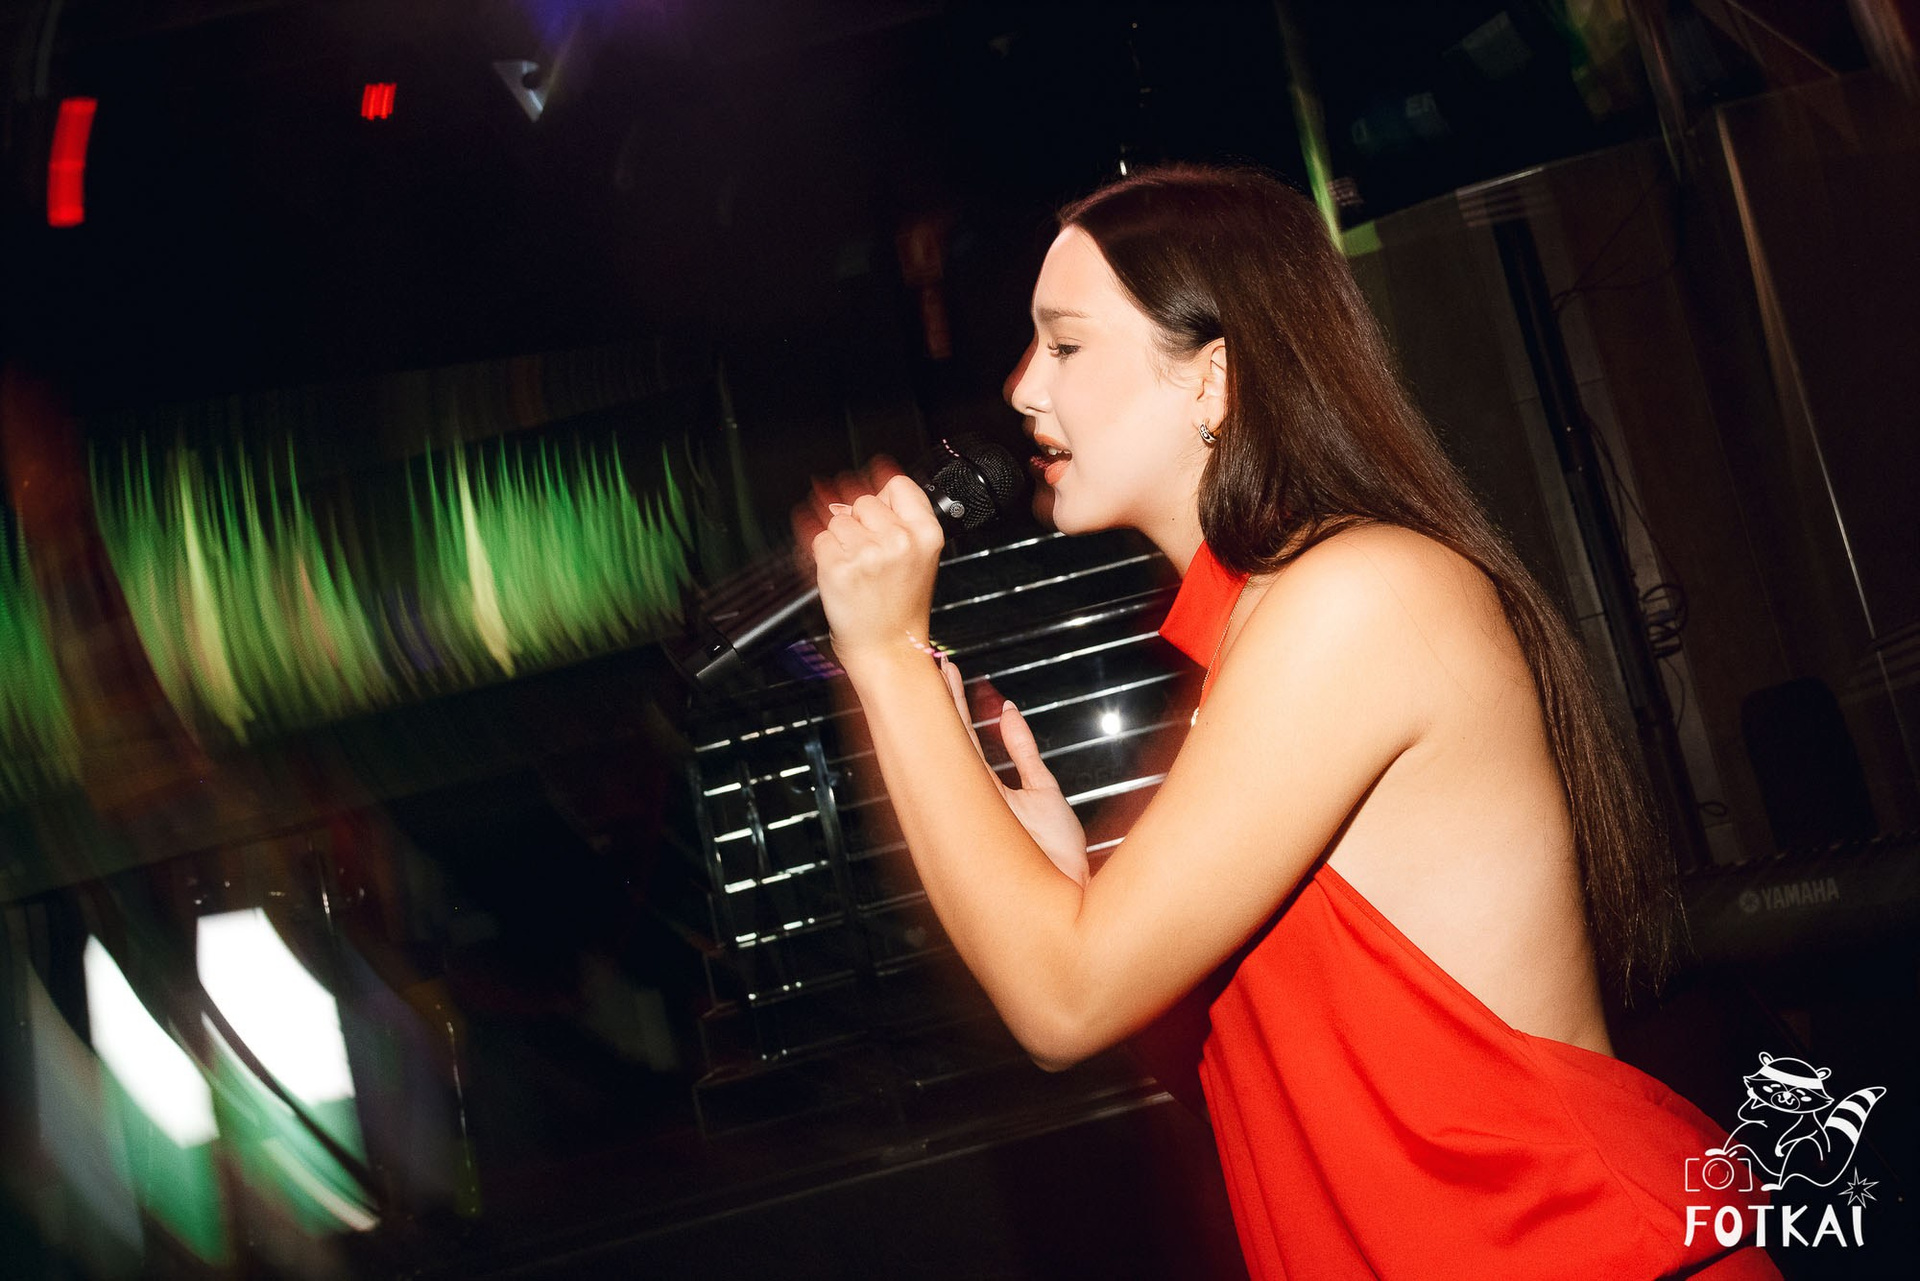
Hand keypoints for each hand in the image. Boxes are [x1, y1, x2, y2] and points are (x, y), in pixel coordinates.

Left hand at [793, 459, 943, 668]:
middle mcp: (899, 540)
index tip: (874, 503)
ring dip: (840, 539)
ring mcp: (867, 553)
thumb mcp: (919, 558)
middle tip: (868, 553)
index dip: (882, 493)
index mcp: (925, 534)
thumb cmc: (900, 608)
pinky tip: (841, 574)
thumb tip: (863, 484)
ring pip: (838, 519)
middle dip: (859, 522)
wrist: (887, 649)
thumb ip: (898, 519)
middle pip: (864, 500)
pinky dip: (824, 554)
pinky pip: (820, 540)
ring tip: (856, 568)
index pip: (899, 485)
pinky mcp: (837, 567)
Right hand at [939, 657, 1088, 885]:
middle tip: (931, 662)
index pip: (965, 735)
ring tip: (939, 674)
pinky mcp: (993, 808)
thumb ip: (1022, 751)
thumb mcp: (1042, 789)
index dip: (955, 702)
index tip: (947, 671)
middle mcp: (976, 793)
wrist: (1074, 896)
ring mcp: (979, 800)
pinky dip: (977, 737)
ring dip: (949, 709)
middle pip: (952, 735)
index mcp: (986, 788)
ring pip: (957, 746)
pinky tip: (975, 708)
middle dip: (941, 698)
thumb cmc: (1057, 856)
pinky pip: (977, 766)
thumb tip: (1006, 713)